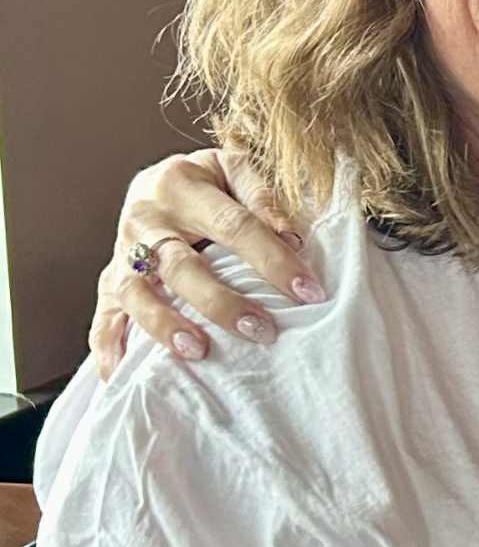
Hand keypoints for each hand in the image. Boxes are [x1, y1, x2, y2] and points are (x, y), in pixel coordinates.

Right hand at [91, 150, 324, 380]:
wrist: (153, 181)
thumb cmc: (207, 183)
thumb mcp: (233, 169)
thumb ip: (262, 196)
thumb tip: (292, 238)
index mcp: (181, 184)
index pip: (234, 225)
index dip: (273, 259)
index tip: (308, 292)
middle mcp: (145, 219)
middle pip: (181, 266)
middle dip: (222, 302)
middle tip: (262, 330)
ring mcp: (121, 254)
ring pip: (137, 293)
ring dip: (165, 325)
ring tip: (197, 352)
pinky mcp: (108, 284)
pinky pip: (102, 319)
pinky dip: (110, 349)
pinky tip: (123, 377)